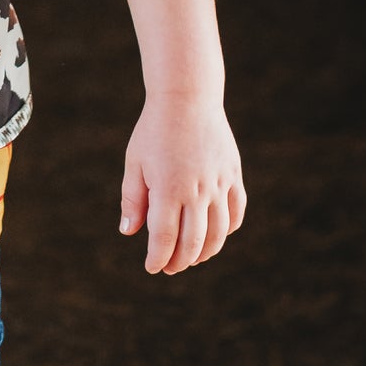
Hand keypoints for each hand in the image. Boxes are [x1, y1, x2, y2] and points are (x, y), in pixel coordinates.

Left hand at [119, 94, 244, 275]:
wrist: (187, 98)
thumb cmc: (154, 131)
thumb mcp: (135, 163)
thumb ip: (133, 200)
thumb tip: (129, 233)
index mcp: (168, 189)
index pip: (164, 238)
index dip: (158, 258)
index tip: (152, 268)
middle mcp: (197, 190)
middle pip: (192, 242)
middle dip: (180, 262)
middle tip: (169, 268)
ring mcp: (219, 183)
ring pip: (218, 233)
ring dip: (205, 252)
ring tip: (192, 258)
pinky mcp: (233, 175)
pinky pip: (236, 212)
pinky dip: (227, 230)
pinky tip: (214, 235)